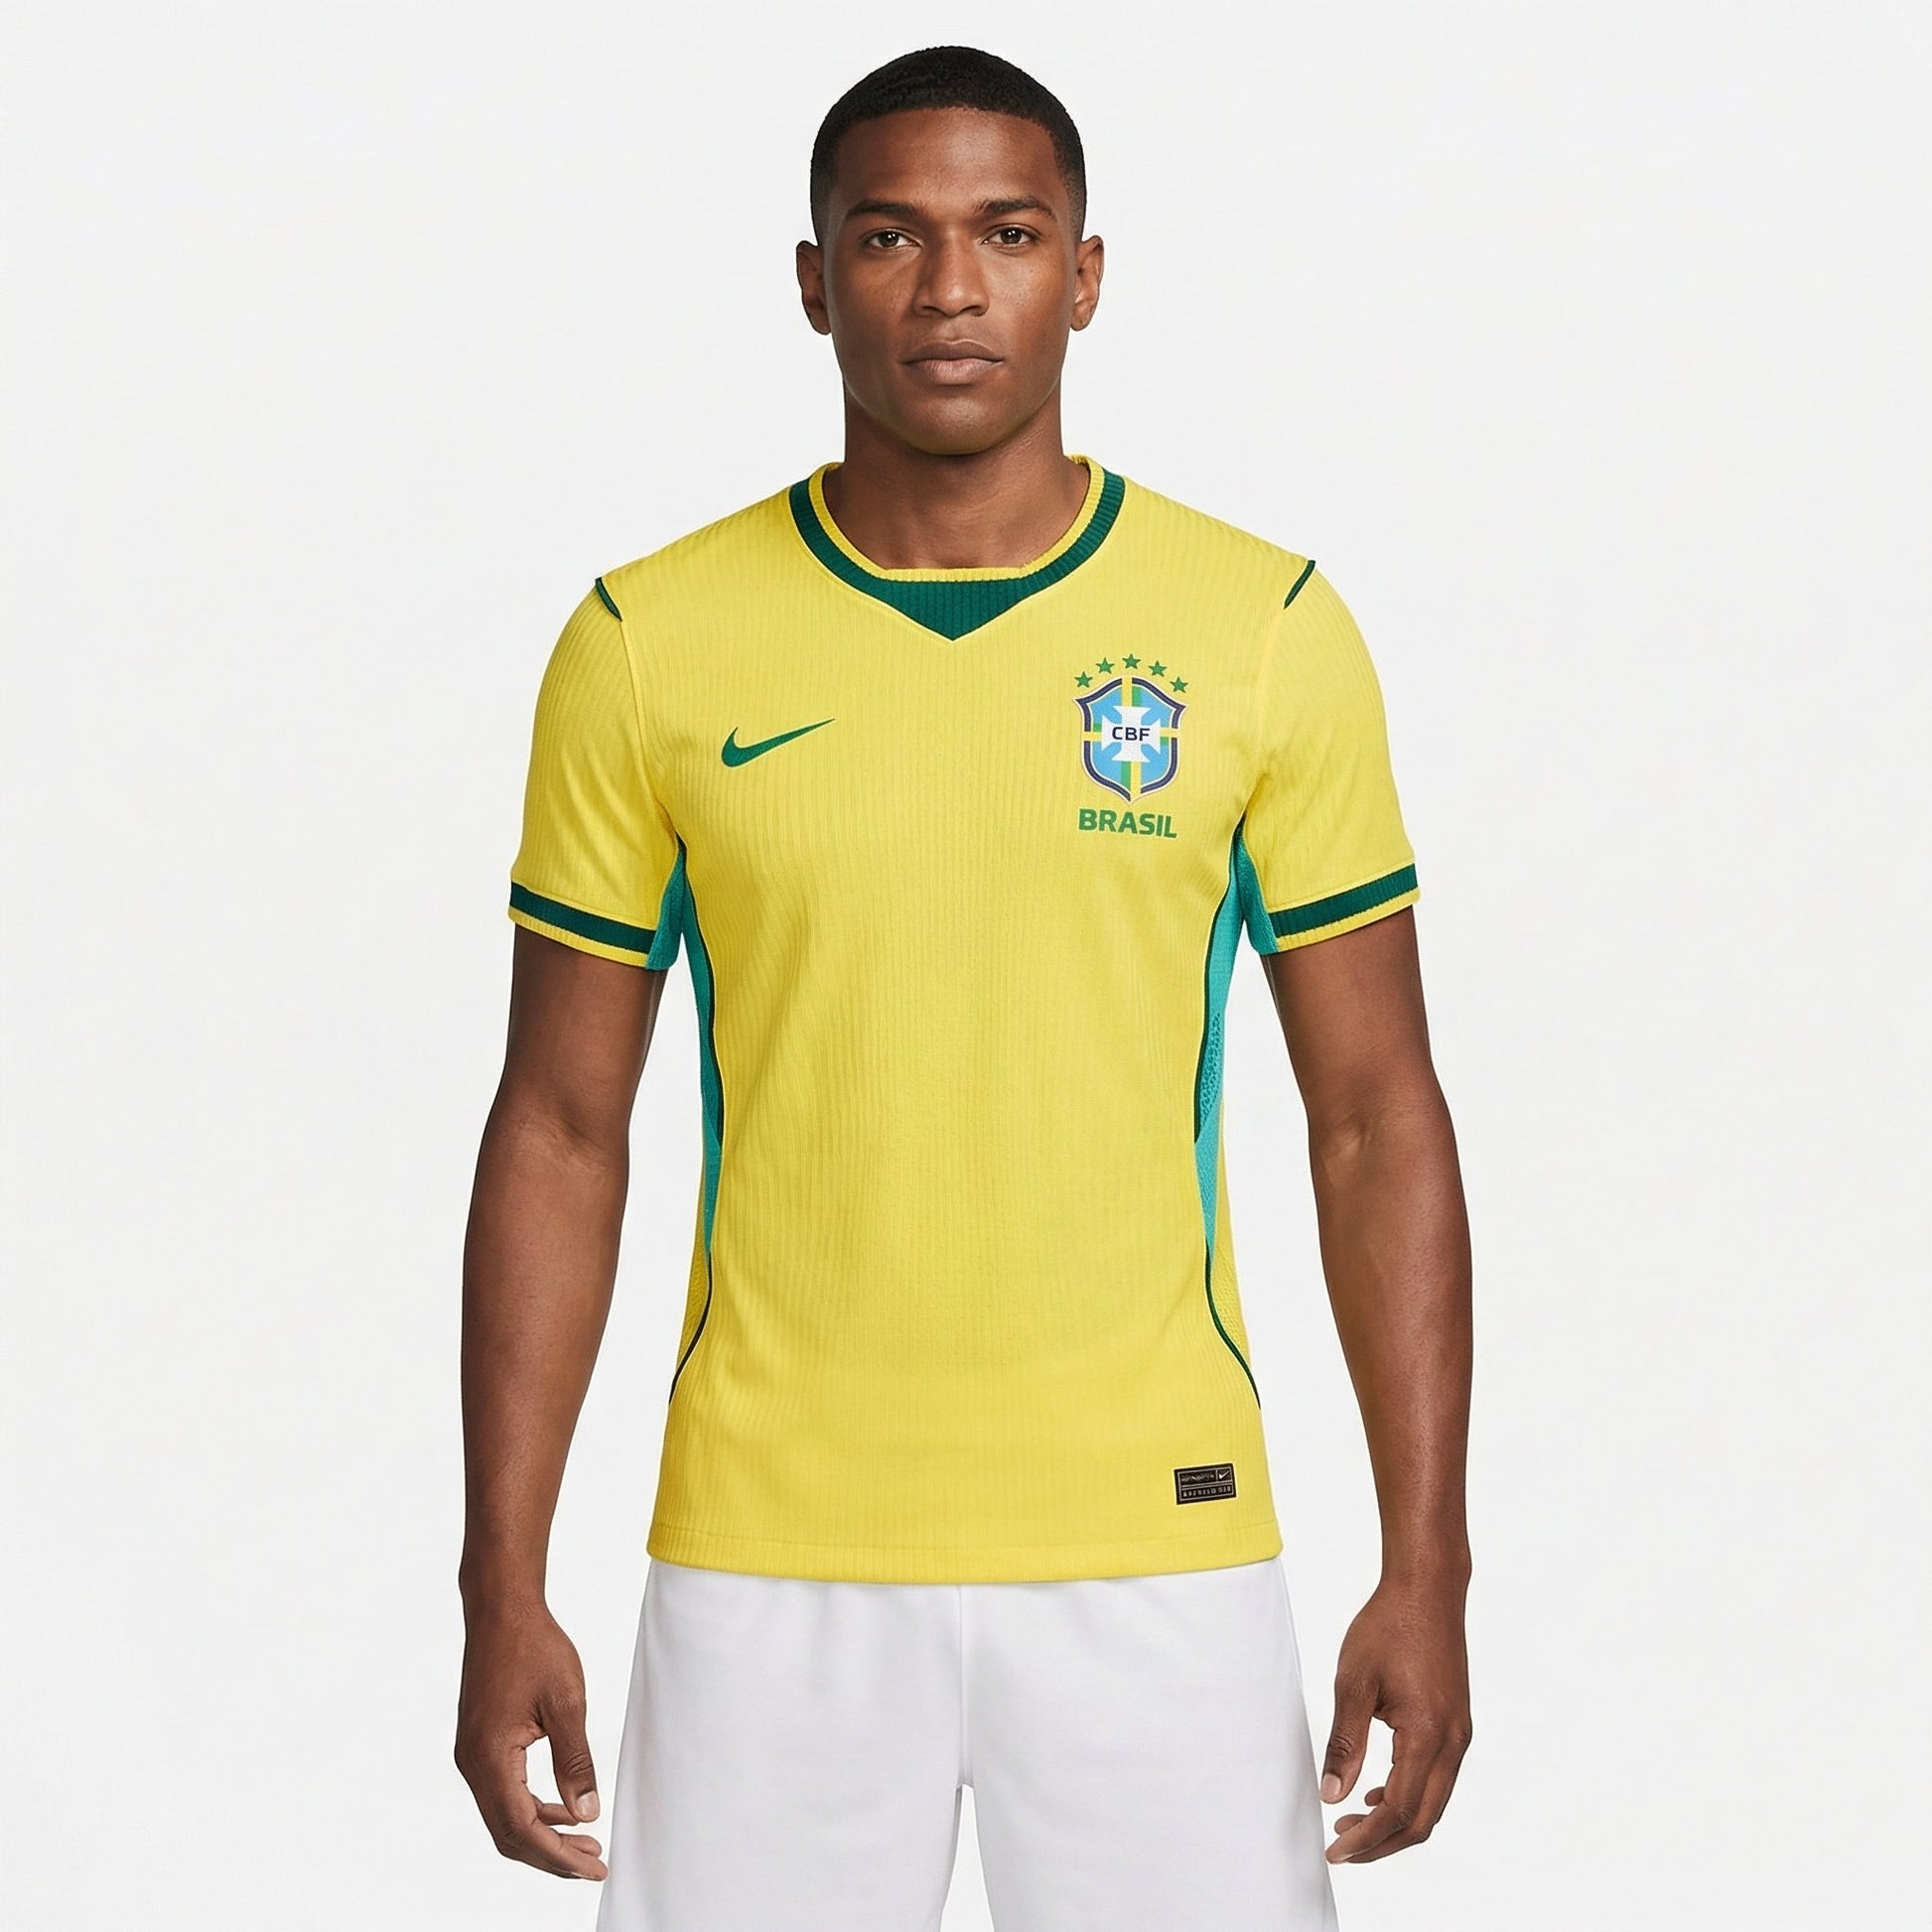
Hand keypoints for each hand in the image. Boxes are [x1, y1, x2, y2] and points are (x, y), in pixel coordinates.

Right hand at [454, 1599, 607, 1879]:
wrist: (501, 1610)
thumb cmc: (533, 1646)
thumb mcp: (567, 1703)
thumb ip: (575, 1761)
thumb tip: (586, 1813)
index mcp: (490, 1757)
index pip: (522, 1828)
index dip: (559, 1855)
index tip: (594, 1867)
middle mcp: (472, 1764)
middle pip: (508, 1833)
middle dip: (551, 1854)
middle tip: (593, 1862)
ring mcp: (472, 1755)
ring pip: (504, 1816)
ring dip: (543, 1833)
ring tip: (586, 1841)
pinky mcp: (479, 1745)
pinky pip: (502, 1792)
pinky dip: (532, 1808)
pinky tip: (563, 1807)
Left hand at [1320, 1571, 1471, 1863]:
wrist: (1428, 1590)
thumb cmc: (1389, 1627)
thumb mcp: (1353, 1683)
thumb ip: (1345, 1743)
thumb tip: (1334, 1795)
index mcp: (1427, 1736)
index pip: (1399, 1811)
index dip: (1367, 1840)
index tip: (1336, 1851)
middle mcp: (1453, 1743)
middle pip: (1424, 1819)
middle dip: (1383, 1842)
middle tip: (1342, 1847)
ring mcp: (1459, 1735)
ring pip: (1434, 1802)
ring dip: (1396, 1821)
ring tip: (1353, 1822)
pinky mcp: (1457, 1724)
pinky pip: (1438, 1778)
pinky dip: (1410, 1796)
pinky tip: (1379, 1790)